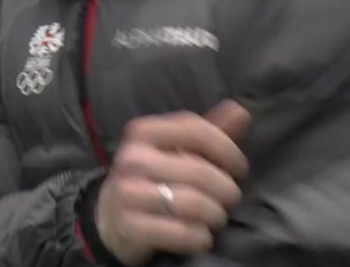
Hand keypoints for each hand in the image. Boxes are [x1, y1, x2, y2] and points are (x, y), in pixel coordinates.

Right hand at [95, 101, 250, 265]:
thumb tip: (240, 111)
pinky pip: (182, 232)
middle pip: (199, 171)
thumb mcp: (176, 149)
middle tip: (230, 198)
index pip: (195, 130)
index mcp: (143, 132)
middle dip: (226, 189)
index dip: (227, 149)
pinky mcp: (131, 226)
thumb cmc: (153, 176)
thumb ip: (209, 131)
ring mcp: (128, 193)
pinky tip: (201, 236)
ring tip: (216, 217)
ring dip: (216, 214)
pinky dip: (200, 237)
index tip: (239, 167)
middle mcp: (132, 159)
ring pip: (193, 203)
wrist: (110, 216)